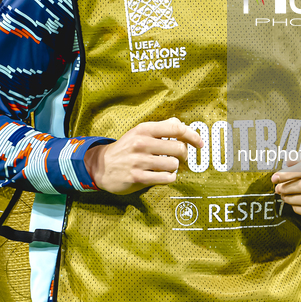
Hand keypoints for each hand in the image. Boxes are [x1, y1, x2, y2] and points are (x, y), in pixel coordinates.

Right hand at [84, 117, 203, 194]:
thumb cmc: (125, 148)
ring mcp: (139, 161)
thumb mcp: (139, 132)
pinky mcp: (138, 178)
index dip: (192, 136)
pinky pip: (166, 178)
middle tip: (178, 157)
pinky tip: (162, 175)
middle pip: (179, 148)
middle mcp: (142, 143)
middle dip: (183, 154)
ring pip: (174, 164)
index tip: (199, 143)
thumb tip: (180, 123)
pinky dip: (169, 178)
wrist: (101, 166)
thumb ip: (161, 127)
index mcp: (144, 129)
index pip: (176, 128)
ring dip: (174, 167)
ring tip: (166, 167)